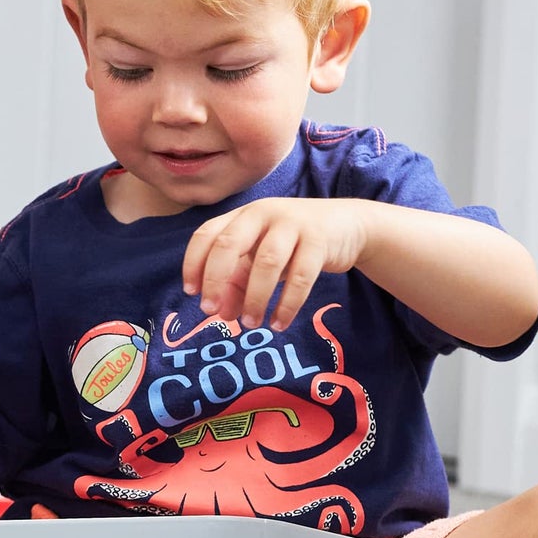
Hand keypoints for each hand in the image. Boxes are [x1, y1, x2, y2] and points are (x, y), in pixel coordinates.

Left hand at [183, 198, 370, 330]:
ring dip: (255, 298)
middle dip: (215, 279)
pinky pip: (300, 276)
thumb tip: (222, 313)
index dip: (194, 263)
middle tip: (211, 312)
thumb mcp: (261, 258)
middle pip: (229, 244)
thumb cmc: (293, 243)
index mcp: (242, 216)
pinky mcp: (319, 240)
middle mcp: (262, 213)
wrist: (346, 226)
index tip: (192, 293)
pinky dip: (287, 304)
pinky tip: (279, 323)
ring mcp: (292, 224)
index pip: (207, 234)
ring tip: (251, 324)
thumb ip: (239, 282)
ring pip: (266, 263)